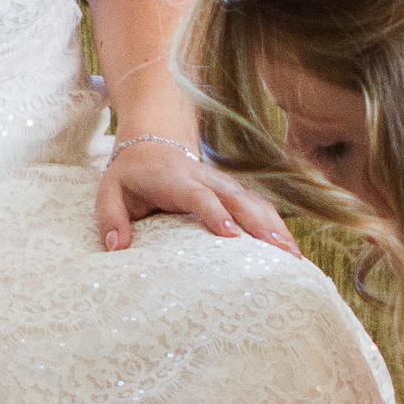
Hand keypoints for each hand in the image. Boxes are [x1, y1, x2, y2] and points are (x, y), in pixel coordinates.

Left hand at [95, 137, 297, 256]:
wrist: (150, 144)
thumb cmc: (129, 176)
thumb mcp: (109, 192)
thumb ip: (111, 218)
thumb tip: (117, 248)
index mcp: (175, 179)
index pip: (199, 195)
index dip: (216, 213)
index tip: (231, 235)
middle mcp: (205, 178)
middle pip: (238, 199)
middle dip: (261, 225)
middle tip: (281, 253)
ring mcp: (223, 184)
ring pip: (255, 202)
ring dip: (276, 228)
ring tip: (295, 258)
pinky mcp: (233, 192)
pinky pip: (259, 207)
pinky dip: (276, 226)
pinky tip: (291, 250)